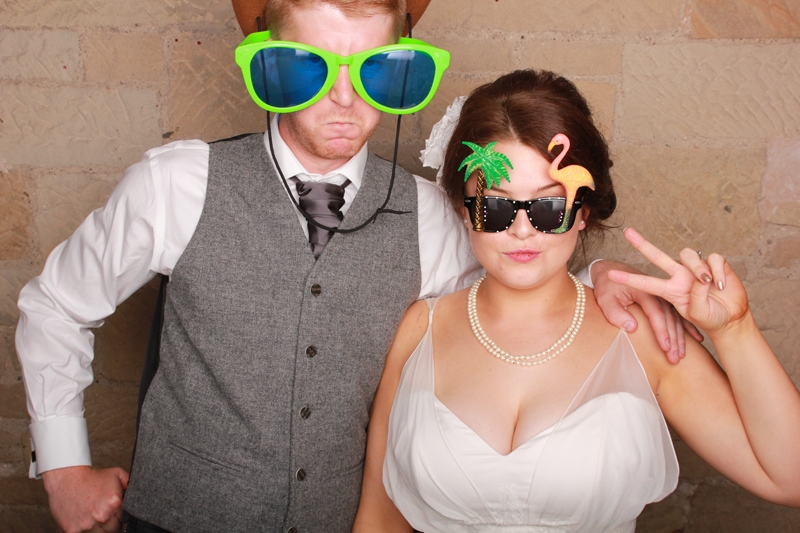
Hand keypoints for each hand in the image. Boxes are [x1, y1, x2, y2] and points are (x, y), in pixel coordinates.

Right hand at [42, 465, 128, 532]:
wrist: (67, 477)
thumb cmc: (91, 477)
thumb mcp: (116, 474)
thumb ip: (129, 484)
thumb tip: (136, 493)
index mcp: (114, 504)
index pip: (123, 519)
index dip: (118, 516)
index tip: (112, 512)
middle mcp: (101, 516)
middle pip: (112, 529)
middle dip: (108, 523)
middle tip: (101, 513)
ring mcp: (86, 525)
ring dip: (96, 528)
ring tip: (91, 516)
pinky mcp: (72, 530)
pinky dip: (83, 530)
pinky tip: (82, 520)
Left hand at [591, 258, 702, 363]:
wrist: (611, 272)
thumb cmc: (607, 287)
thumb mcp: (605, 300)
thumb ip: (616, 314)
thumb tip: (632, 328)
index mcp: (644, 292)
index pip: (655, 314)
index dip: (661, 331)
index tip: (665, 347)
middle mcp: (658, 295)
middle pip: (669, 319)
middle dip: (673, 340)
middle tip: (675, 358)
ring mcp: (664, 298)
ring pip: (676, 319)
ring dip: (680, 338)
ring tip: (681, 355)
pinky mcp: (666, 302)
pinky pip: (679, 316)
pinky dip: (688, 328)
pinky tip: (697, 339)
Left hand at [607, 228, 749, 336]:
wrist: (731, 318)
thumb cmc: (710, 318)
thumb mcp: (695, 316)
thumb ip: (687, 303)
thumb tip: (689, 287)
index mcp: (669, 290)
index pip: (645, 283)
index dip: (628, 279)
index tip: (610, 275)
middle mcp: (680, 276)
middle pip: (657, 256)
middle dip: (642, 244)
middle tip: (627, 231)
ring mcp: (696, 268)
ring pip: (688, 255)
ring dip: (698, 269)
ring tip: (709, 284)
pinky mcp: (714, 263)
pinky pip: (713, 258)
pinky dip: (718, 271)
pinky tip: (721, 284)